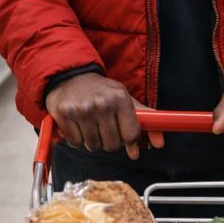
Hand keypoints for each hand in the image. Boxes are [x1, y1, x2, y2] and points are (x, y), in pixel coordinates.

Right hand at [45, 74, 164, 159]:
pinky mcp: (65, 115)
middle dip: (109, 141)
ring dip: (92, 141)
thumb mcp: (125, 99)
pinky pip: (76, 143)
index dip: (128, 140)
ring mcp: (82, 110)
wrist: (71, 77)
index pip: (131, 135)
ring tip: (91, 125)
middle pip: (112, 145)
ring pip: (93, 146)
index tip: (123, 134)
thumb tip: (159, 144)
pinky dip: (77, 139)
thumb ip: (145, 120)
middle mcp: (102, 104)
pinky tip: (78, 125)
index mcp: (120, 98)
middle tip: (104, 128)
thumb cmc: (101, 91)